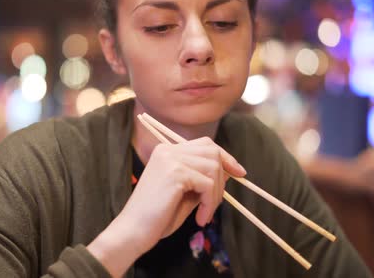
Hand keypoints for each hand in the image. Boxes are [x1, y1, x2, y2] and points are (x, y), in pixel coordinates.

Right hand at [117, 137, 245, 252]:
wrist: (133, 230)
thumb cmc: (157, 216)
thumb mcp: (186, 193)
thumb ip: (203, 179)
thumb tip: (230, 171)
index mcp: (167, 151)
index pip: (206, 144)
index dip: (226, 157)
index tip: (239, 173)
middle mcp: (168, 150)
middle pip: (212, 152)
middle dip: (223, 178)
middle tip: (215, 204)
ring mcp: (171, 159)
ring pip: (213, 168)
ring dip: (216, 194)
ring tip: (205, 213)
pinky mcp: (175, 173)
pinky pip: (207, 184)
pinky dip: (210, 203)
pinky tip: (200, 218)